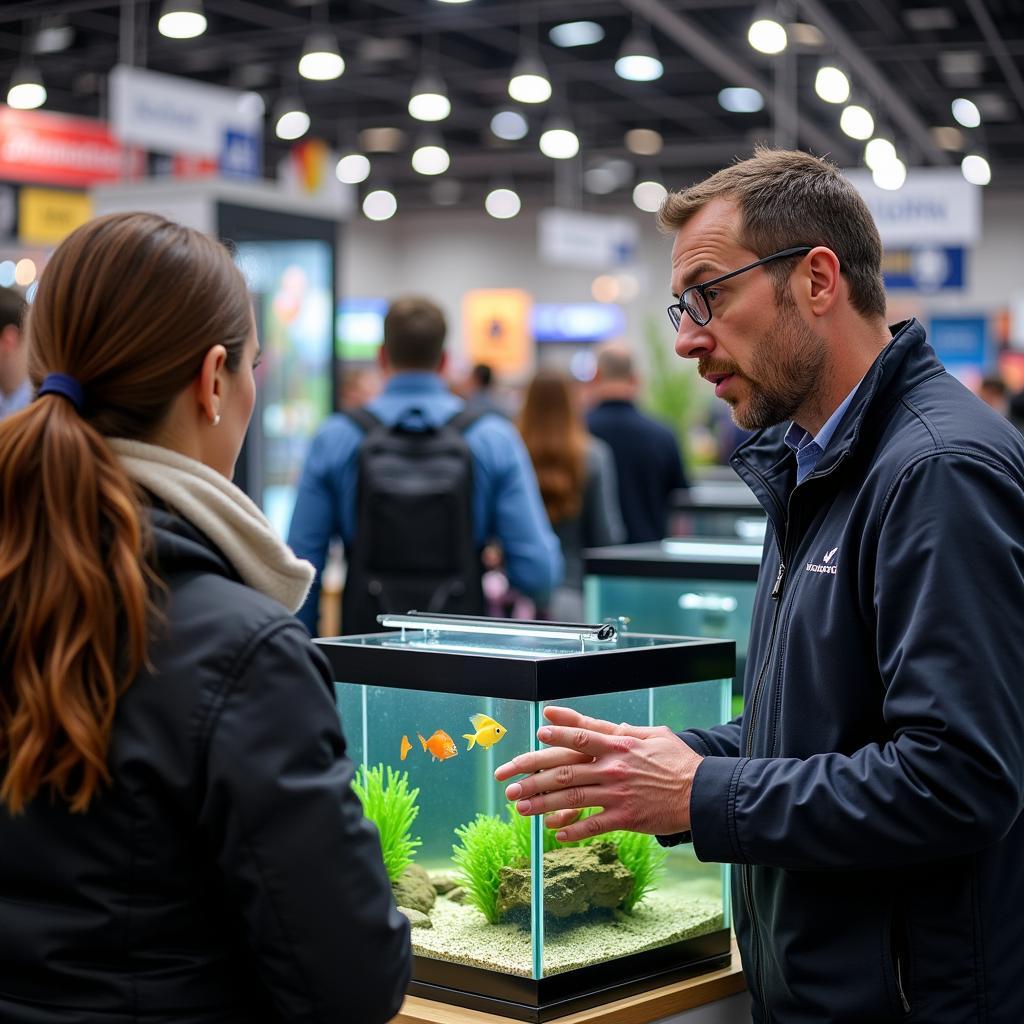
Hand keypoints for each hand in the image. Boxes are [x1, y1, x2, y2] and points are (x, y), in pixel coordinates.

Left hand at [493, 705, 703, 841]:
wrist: (702, 793)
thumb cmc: (678, 762)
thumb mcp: (652, 735)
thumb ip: (624, 730)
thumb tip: (605, 724)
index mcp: (619, 743)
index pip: (581, 733)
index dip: (557, 732)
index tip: (536, 733)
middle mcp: (613, 766)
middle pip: (564, 767)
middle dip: (531, 773)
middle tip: (508, 779)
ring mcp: (617, 793)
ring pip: (570, 796)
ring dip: (541, 802)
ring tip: (519, 806)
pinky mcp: (625, 817)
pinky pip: (592, 824)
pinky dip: (572, 829)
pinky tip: (554, 833)